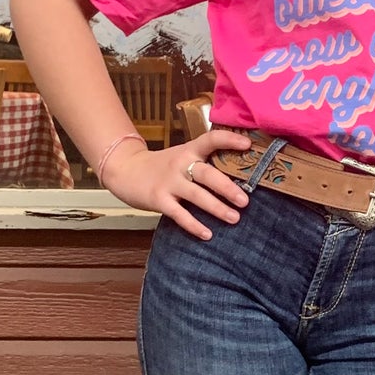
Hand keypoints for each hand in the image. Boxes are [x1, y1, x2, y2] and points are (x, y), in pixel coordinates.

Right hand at [102, 128, 252, 237]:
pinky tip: (208, 234)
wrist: (126, 170)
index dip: (229, 140)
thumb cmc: (163, 166)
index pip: (211, 140)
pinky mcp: (159, 199)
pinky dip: (194, 225)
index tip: (248, 145)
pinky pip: (179, 214)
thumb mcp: (182, 156)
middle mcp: (181, 164)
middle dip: (228, 188)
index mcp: (189, 150)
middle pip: (208, 174)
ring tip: (234, 218)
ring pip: (197, 195)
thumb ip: (204, 161)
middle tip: (245, 201)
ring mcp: (169, 182)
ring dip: (217, 208)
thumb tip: (239, 173)